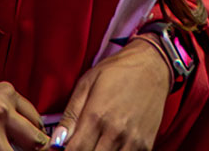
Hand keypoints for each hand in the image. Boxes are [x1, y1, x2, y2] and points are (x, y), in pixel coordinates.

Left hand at [56, 39, 172, 150]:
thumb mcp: (87, 84)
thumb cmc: (117, 71)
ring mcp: (132, 141)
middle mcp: (115, 132)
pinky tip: (111, 144)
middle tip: (80, 142)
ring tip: (96, 141)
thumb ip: (70, 115)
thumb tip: (56, 142)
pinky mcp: (145, 145)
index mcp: (96, 116)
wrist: (152, 65)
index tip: (61, 149)